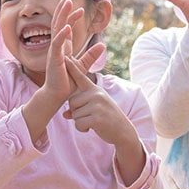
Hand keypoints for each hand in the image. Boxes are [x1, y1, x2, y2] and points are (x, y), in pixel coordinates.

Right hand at [42, 0, 81, 102]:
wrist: (57, 95)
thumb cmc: (67, 82)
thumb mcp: (82, 66)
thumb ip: (91, 56)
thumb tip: (103, 46)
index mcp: (63, 47)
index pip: (66, 27)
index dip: (71, 17)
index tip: (80, 8)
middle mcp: (57, 47)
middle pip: (59, 23)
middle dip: (63, 9)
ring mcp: (54, 52)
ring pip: (57, 29)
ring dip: (62, 15)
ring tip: (66, 3)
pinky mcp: (53, 59)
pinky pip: (57, 44)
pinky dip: (61, 35)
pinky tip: (67, 27)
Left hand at [63, 56, 143, 184]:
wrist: (123, 131)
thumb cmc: (107, 119)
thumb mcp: (94, 110)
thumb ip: (79, 109)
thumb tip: (64, 114)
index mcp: (95, 90)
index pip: (81, 77)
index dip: (73, 67)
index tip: (66, 56)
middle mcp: (96, 94)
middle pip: (72, 102)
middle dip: (76, 113)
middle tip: (90, 116)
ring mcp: (97, 105)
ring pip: (75, 114)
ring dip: (80, 122)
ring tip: (93, 122)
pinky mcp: (97, 117)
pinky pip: (79, 124)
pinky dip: (82, 129)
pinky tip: (92, 128)